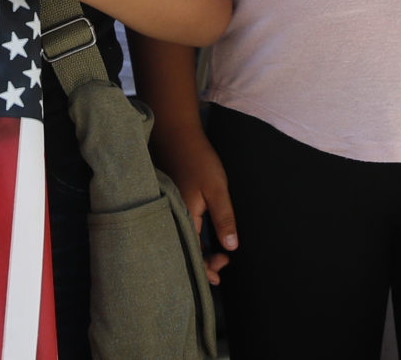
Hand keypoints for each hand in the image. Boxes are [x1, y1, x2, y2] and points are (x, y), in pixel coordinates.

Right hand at [152, 123, 236, 283]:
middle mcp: (172, 218)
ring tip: (217, 253)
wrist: (176, 134)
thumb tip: (231, 247)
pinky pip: (181, 227)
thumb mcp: (217, 189)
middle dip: (203, 262)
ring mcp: (170, 210)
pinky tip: (205, 236)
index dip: (207, 267)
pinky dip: (193, 236)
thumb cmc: (198, 159)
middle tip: (223, 262)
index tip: (224, 265)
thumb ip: (224, 219)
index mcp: (183, 219)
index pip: (192, 255)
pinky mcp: (171, 203)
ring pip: (183, 239)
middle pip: (185, 250)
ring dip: (199, 249)